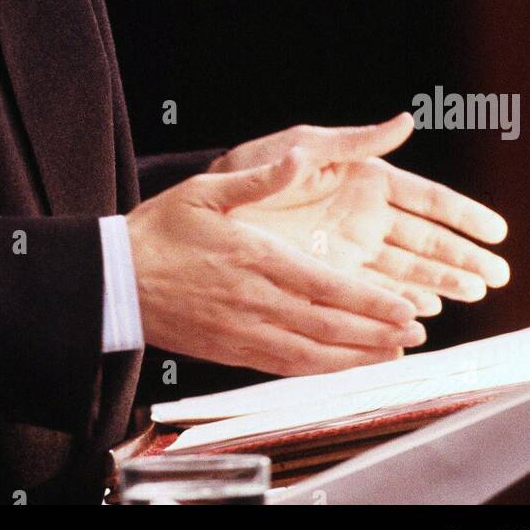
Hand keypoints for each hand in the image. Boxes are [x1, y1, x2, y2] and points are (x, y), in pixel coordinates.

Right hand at [126, 153, 425, 377]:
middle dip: (377, 333)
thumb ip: (260, 180)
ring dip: (357, 357)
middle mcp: (254, 300)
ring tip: (394, 354)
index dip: (370, 301)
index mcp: (254, 257)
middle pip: (329, 326)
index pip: (326, 286)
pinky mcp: (232, 351)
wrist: (114, 281)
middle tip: (415, 334)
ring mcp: (243, 331)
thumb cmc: (159, 231)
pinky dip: (322, 371)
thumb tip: (298, 158)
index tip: (404, 307)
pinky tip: (343, 367)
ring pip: (312, 354)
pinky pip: (286, 367)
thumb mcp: (206, 191)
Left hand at [208, 113, 508, 315]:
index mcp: (366, 180)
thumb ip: (358, 142)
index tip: (497, 232)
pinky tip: (427, 310)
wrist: (214, 204)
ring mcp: (352, 248)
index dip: (463, 216)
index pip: (427, 199)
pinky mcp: (333, 274)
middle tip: (499, 276)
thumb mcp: (307, 146)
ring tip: (476, 294)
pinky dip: (403, 301)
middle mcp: (366, 216)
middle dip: (464, 258)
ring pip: (409, 269)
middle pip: (427, 240)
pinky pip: (377, 291)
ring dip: (443, 283)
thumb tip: (406, 120)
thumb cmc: (258, 163)